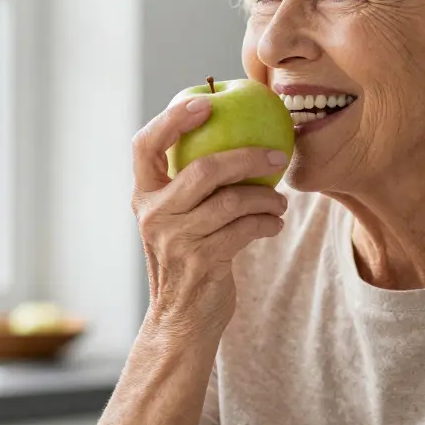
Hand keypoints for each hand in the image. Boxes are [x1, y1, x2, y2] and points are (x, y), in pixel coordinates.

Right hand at [131, 96, 289, 340]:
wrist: (181, 322)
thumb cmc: (186, 259)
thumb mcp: (175, 220)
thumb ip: (188, 186)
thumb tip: (231, 133)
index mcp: (144, 197)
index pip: (145, 146)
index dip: (172, 119)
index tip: (204, 102)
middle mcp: (154, 215)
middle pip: (202, 169)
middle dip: (247, 156)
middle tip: (277, 155)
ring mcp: (176, 240)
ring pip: (232, 201)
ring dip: (267, 196)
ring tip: (281, 200)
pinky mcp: (203, 261)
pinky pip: (246, 228)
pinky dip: (268, 221)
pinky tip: (275, 222)